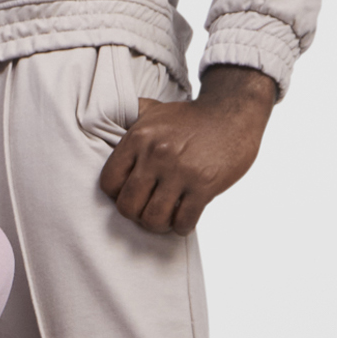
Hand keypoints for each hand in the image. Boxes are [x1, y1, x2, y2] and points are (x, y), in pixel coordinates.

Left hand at [97, 64, 277, 234]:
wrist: (233, 112)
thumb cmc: (191, 117)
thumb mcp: (154, 110)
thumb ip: (129, 118)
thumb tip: (103, 120)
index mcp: (138, 138)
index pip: (109, 183)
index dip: (117, 195)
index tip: (132, 195)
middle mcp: (156, 155)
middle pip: (128, 206)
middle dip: (136, 215)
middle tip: (148, 211)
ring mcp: (180, 171)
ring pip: (153, 218)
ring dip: (159, 225)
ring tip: (166, 219)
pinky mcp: (205, 184)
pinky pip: (184, 220)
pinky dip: (182, 227)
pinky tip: (184, 220)